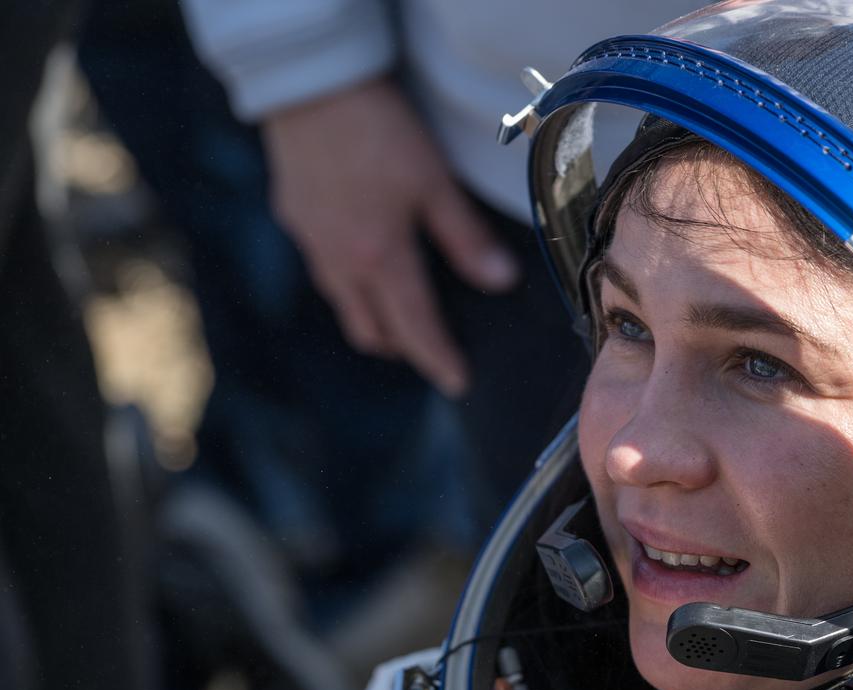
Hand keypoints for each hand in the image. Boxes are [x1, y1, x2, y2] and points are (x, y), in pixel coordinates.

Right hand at [262, 78, 519, 394]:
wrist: (309, 85)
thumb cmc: (379, 131)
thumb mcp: (434, 183)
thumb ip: (466, 238)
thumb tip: (501, 282)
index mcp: (380, 259)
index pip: (415, 328)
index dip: (438, 359)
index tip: (458, 383)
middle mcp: (340, 263)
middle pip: (371, 330)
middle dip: (403, 348)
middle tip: (431, 349)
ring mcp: (311, 243)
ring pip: (343, 305)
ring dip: (372, 320)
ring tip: (398, 317)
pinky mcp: (293, 219)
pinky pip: (324, 271)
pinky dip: (349, 286)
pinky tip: (363, 265)